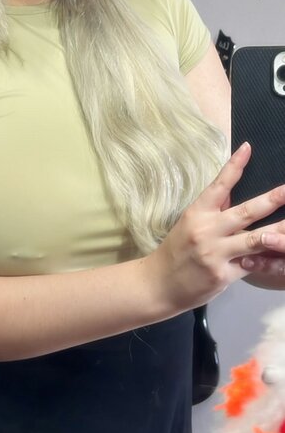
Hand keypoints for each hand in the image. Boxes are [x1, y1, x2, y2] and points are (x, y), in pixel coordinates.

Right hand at [147, 141, 284, 310]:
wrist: (159, 284)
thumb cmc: (177, 251)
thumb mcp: (190, 223)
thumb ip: (213, 209)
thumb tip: (232, 190)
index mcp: (197, 213)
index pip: (219, 185)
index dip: (234, 166)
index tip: (247, 148)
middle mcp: (207, 230)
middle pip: (246, 212)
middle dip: (272, 199)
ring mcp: (216, 253)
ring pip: (255, 239)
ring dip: (279, 232)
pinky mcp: (223, 274)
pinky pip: (253, 265)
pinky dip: (269, 260)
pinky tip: (282, 255)